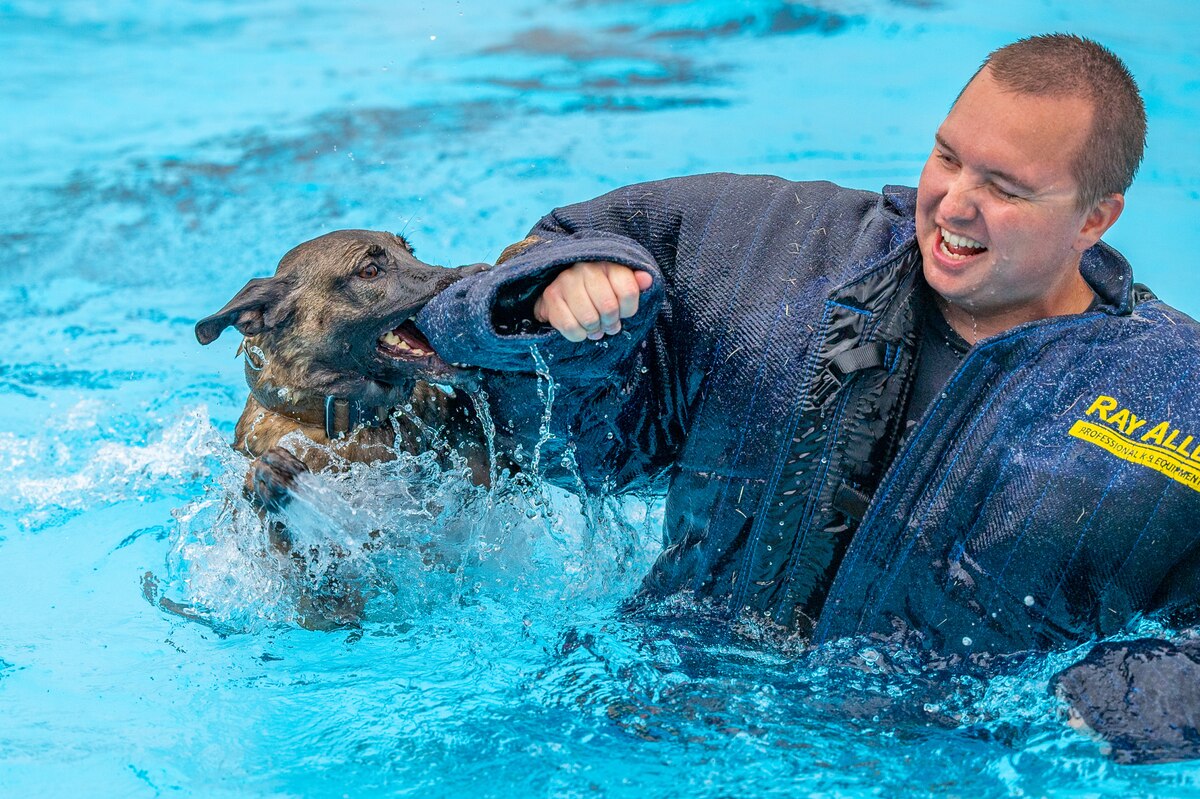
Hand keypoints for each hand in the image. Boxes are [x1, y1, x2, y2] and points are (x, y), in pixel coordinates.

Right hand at [532, 261, 653, 342]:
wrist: (564, 288)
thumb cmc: (599, 289)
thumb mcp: (620, 283)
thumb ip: (635, 283)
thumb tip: (647, 279)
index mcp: (608, 263)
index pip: (628, 291)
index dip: (629, 310)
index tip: (623, 312)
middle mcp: (586, 268)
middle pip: (609, 308)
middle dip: (611, 322)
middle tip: (608, 323)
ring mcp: (566, 281)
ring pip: (589, 320)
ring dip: (594, 330)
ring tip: (595, 327)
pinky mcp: (551, 296)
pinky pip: (570, 327)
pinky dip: (579, 335)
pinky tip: (581, 329)